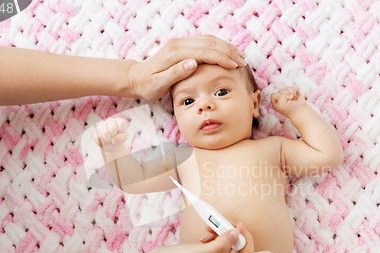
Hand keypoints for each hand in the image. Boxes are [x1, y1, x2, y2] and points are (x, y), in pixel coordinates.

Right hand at [94, 118, 128, 153]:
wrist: (112, 144)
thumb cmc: (119, 138)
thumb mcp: (124, 138)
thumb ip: (121, 137)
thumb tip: (113, 140)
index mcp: (119, 120)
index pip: (122, 123)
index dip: (122, 130)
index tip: (121, 133)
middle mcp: (110, 120)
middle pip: (112, 129)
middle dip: (114, 136)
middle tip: (114, 138)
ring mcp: (102, 124)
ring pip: (105, 133)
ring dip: (108, 140)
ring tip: (109, 140)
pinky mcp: (96, 130)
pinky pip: (98, 137)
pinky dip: (102, 142)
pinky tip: (104, 141)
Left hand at [128, 35, 247, 100]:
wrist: (137, 78)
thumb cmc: (148, 85)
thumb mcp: (159, 84)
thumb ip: (176, 74)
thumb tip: (193, 63)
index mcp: (175, 53)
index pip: (204, 52)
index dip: (221, 58)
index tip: (235, 66)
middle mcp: (179, 44)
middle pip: (209, 43)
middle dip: (228, 52)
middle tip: (243, 62)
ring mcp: (181, 44)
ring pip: (209, 40)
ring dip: (226, 48)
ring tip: (240, 57)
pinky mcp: (182, 46)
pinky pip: (204, 43)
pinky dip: (218, 47)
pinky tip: (227, 54)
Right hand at [149, 222, 253, 252]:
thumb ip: (220, 244)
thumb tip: (236, 234)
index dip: (245, 240)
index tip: (237, 226)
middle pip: (238, 250)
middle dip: (232, 234)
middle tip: (222, 223)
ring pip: (227, 245)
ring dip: (221, 234)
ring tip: (209, 229)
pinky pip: (217, 245)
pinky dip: (213, 236)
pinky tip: (204, 235)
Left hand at [271, 86, 308, 119]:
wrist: (300, 112)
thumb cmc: (289, 110)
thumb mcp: (281, 105)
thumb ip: (281, 97)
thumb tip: (289, 94)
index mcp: (274, 100)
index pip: (274, 94)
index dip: (279, 97)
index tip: (284, 102)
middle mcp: (280, 96)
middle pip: (281, 90)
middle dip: (287, 96)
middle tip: (289, 102)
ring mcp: (287, 93)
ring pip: (288, 87)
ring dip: (292, 94)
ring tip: (293, 100)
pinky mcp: (293, 91)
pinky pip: (294, 86)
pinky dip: (297, 91)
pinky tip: (297, 96)